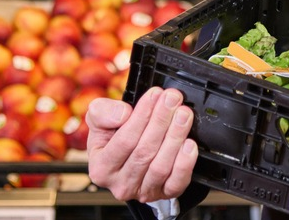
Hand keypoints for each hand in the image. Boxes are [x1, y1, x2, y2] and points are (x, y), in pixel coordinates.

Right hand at [85, 87, 198, 202]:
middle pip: (144, 152)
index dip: (141, 116)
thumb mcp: (99, 119)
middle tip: (172, 99)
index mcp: (101, 167)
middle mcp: (120, 184)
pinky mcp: (164, 194)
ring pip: (161, 166)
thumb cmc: (113, 137)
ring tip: (183, 114)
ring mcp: (143, 191)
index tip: (154, 95)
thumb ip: (103, 113)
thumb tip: (123, 114)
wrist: (127, 157)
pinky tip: (189, 144)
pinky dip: (184, 163)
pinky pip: (176, 182)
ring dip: (175, 136)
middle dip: (161, 121)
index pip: (124, 140)